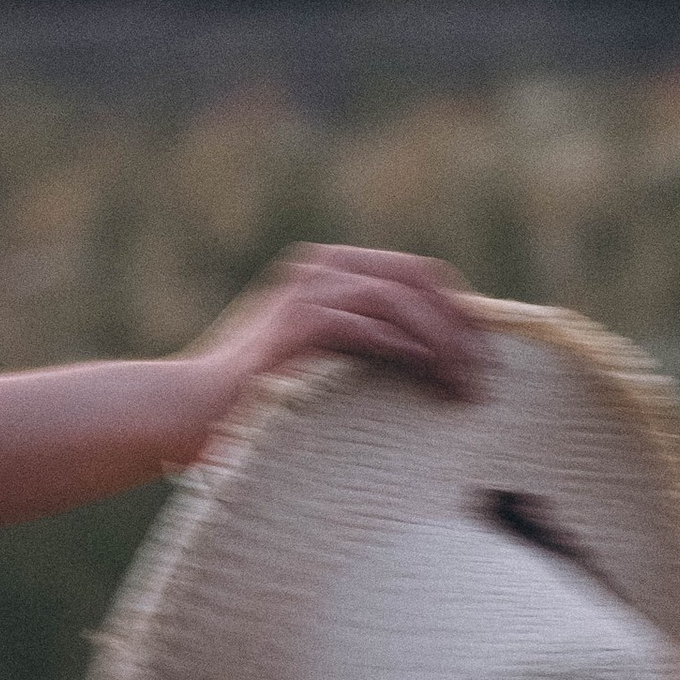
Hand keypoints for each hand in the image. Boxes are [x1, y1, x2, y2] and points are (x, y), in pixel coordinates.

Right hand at [181, 245, 487, 451]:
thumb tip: (442, 357)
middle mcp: (320, 268)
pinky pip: (370, 329)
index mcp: (328, 268)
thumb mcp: (321, 355)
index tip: (488, 358)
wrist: (189, 411)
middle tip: (490, 375)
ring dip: (445, 344)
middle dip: (463, 326)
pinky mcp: (298, 324)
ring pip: (400, 301)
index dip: (462, 312)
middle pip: (418, 280)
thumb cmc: (257, 396)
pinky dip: (407, 350)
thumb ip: (368, 340)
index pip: (417, 274)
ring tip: (469, 387)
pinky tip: (430, 376)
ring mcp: (307, 292)